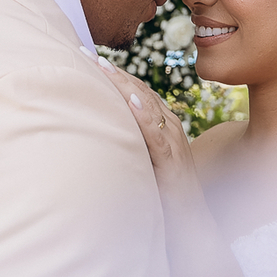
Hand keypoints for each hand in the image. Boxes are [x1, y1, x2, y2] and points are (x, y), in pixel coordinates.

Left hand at [95, 58, 199, 204]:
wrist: (192, 224)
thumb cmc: (164, 195)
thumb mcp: (143, 163)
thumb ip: (128, 145)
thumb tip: (97, 132)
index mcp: (162, 125)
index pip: (134, 91)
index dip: (112, 74)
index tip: (86, 58)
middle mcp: (169, 127)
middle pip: (138, 90)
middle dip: (111, 71)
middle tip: (84, 52)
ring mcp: (173, 141)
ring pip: (146, 104)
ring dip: (123, 83)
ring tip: (101, 66)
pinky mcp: (173, 160)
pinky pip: (157, 132)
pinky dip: (142, 114)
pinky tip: (129, 100)